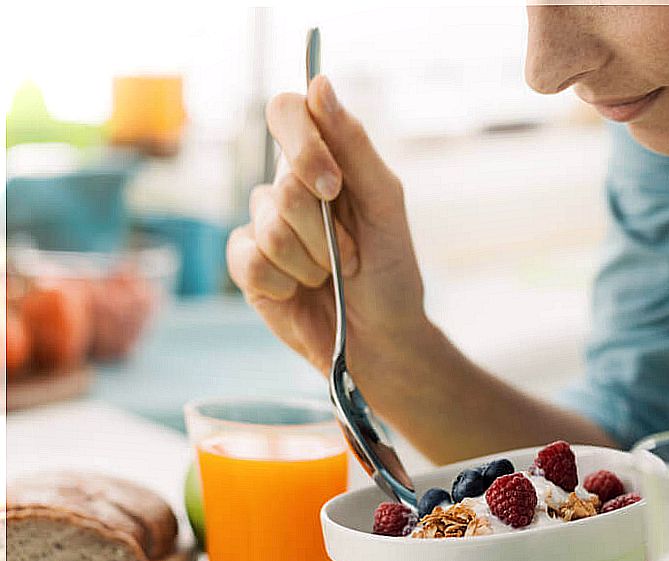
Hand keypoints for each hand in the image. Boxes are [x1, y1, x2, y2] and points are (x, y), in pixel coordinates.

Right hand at [227, 76, 426, 402]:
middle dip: (326, 231)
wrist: (382, 338)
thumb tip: (319, 82)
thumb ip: (354, 146)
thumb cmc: (390, 271)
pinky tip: (300, 292)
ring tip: (331, 276)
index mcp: (323, 161)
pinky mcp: (246, 266)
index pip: (287, 112)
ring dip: (311, 262)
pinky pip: (250, 260)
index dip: (304, 145)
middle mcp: (286, 186)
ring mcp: (263, 226)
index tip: (333, 186)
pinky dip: (284, 282)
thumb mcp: (386, 205)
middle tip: (350, 255)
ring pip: (269, 228)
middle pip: (284, 184)